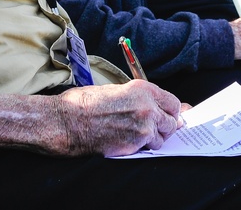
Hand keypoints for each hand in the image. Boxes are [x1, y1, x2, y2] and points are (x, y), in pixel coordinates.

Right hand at [55, 81, 181, 156]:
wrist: (67, 121)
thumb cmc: (85, 103)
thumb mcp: (118, 91)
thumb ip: (141, 99)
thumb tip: (157, 107)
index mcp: (143, 90)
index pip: (173, 103)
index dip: (172, 110)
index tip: (169, 114)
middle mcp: (147, 108)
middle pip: (172, 122)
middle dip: (165, 126)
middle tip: (154, 127)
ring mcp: (142, 129)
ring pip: (161, 138)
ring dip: (153, 138)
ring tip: (137, 134)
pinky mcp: (133, 146)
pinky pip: (147, 149)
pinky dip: (142, 148)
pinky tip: (129, 141)